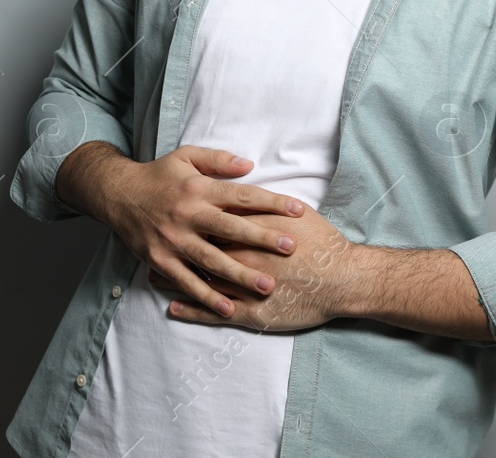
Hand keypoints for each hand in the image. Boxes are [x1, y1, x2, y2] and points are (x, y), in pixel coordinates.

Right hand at [59, 143, 306, 319]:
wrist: (116, 193)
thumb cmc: (158, 175)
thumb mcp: (186, 156)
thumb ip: (218, 160)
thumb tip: (250, 164)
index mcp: (198, 189)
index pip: (242, 195)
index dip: (272, 202)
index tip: (299, 211)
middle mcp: (187, 214)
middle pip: (231, 228)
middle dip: (262, 239)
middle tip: (291, 248)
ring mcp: (173, 240)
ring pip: (212, 260)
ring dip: (240, 274)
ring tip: (267, 286)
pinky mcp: (161, 260)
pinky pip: (187, 281)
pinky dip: (207, 296)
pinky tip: (228, 308)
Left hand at [149, 208, 357, 331]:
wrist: (342, 279)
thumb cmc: (323, 244)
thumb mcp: (295, 210)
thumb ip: (266, 200)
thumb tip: (249, 182)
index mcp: (250, 230)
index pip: (211, 220)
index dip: (190, 216)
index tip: (170, 211)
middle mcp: (240, 258)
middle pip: (198, 248)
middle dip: (175, 245)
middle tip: (153, 240)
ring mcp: (242, 287)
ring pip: (199, 282)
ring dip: (175, 278)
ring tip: (153, 274)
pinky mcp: (249, 313)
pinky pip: (213, 312)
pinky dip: (191, 309)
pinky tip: (174, 307)